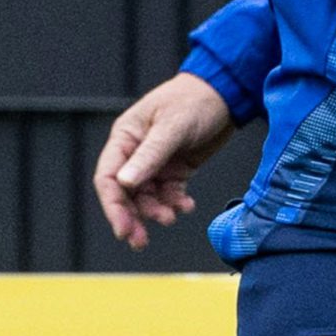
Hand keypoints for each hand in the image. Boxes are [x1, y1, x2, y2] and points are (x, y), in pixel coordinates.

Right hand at [93, 72, 234, 250]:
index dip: (113, 206)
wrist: (227, 93)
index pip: (108, 178)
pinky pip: (169, 194)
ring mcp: (156, 162)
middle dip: (132, 217)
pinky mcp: (176, 169)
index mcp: (125, 137)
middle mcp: (136, 152)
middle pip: (125, 194)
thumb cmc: (195, 100)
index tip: (123, 229)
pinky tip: (186, 206)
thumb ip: (150, 155)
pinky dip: (175, 203)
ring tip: (172, 216)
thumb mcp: (173, 127)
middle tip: (140, 241)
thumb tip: (123, 184)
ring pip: (147, 198)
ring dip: (156, 212)